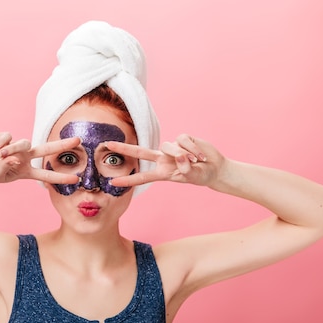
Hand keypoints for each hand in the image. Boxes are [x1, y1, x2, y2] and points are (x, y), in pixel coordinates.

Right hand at [0, 132, 80, 186]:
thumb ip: (7, 167)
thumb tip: (15, 157)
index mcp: (25, 171)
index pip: (46, 174)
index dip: (61, 177)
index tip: (76, 180)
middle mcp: (24, 158)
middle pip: (47, 149)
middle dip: (62, 145)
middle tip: (79, 140)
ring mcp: (15, 147)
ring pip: (23, 142)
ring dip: (11, 149)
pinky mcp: (5, 137)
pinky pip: (8, 136)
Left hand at [106, 134, 225, 187]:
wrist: (215, 168)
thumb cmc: (201, 175)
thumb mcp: (192, 176)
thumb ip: (185, 168)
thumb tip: (180, 155)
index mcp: (162, 172)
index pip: (142, 177)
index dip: (129, 180)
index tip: (113, 183)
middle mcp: (164, 159)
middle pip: (140, 152)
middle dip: (124, 148)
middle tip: (107, 144)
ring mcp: (172, 148)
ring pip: (170, 146)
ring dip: (185, 154)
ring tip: (197, 161)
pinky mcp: (182, 138)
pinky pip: (183, 140)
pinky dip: (193, 148)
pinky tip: (200, 155)